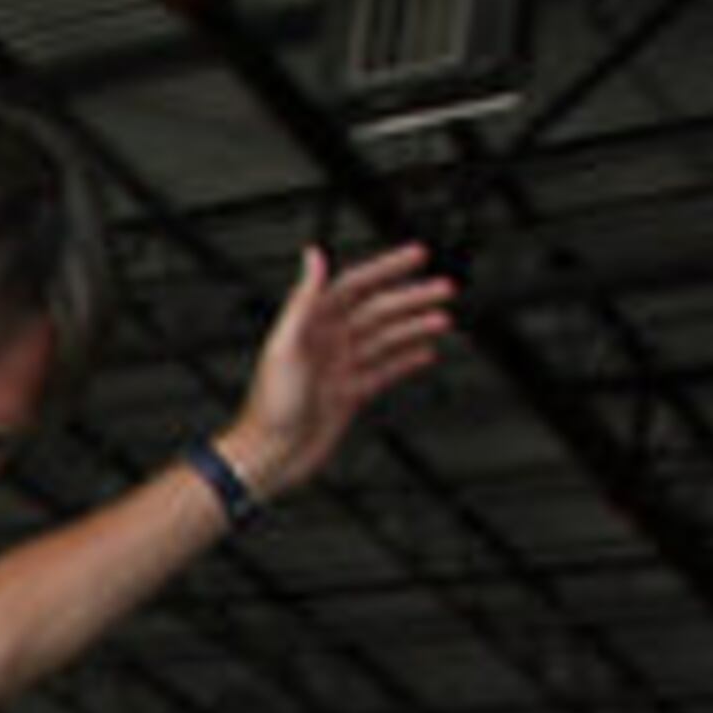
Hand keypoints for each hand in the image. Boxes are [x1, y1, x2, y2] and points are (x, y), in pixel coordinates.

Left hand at [225, 243, 456, 498]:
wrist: (267, 457)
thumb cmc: (267, 407)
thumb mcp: (284, 346)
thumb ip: (302, 300)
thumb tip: (313, 256)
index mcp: (310, 327)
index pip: (355, 287)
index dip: (386, 269)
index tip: (417, 256)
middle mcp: (326, 345)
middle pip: (377, 311)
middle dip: (412, 298)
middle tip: (445, 288)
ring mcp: (338, 370)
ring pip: (385, 340)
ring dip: (415, 327)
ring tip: (442, 320)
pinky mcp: (348, 396)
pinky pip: (384, 372)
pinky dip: (406, 361)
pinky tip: (426, 353)